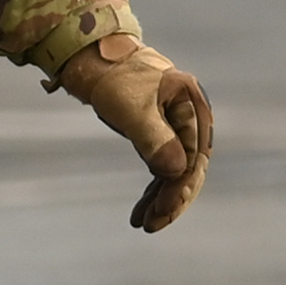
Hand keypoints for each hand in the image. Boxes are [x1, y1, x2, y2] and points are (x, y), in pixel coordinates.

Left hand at [50, 34, 211, 231]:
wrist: (93, 58)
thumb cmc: (113, 78)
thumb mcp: (132, 109)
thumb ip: (154, 138)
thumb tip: (176, 173)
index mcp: (192, 105)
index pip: (192, 157)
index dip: (179, 188)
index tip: (161, 212)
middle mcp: (190, 116)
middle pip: (189, 167)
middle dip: (172, 199)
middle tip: (152, 225)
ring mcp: (177, 125)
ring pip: (176, 170)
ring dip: (162, 198)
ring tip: (143, 224)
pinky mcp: (161, 132)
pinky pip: (163, 166)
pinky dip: (153, 188)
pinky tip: (141, 210)